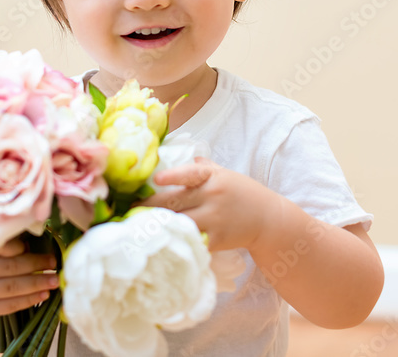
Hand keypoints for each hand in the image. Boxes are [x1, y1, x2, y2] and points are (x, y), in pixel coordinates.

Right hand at [0, 237, 57, 317]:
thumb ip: (2, 243)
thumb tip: (34, 243)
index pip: (1, 246)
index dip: (19, 247)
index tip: (32, 245)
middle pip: (11, 267)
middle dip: (36, 265)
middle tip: (54, 262)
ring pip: (12, 288)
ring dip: (37, 284)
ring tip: (55, 280)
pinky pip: (9, 306)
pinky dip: (29, 300)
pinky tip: (44, 294)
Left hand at [143, 157, 277, 250]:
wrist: (268, 219)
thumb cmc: (243, 194)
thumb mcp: (225, 175)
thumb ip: (204, 167)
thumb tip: (186, 155)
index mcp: (213, 177)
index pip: (191, 173)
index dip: (173, 176)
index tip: (156, 179)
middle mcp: (213, 196)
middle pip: (175, 202)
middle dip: (149, 207)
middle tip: (129, 209)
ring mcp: (215, 219)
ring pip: (180, 223)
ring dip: (158, 225)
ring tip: (137, 227)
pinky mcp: (217, 239)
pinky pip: (192, 241)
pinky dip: (176, 241)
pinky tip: (160, 243)